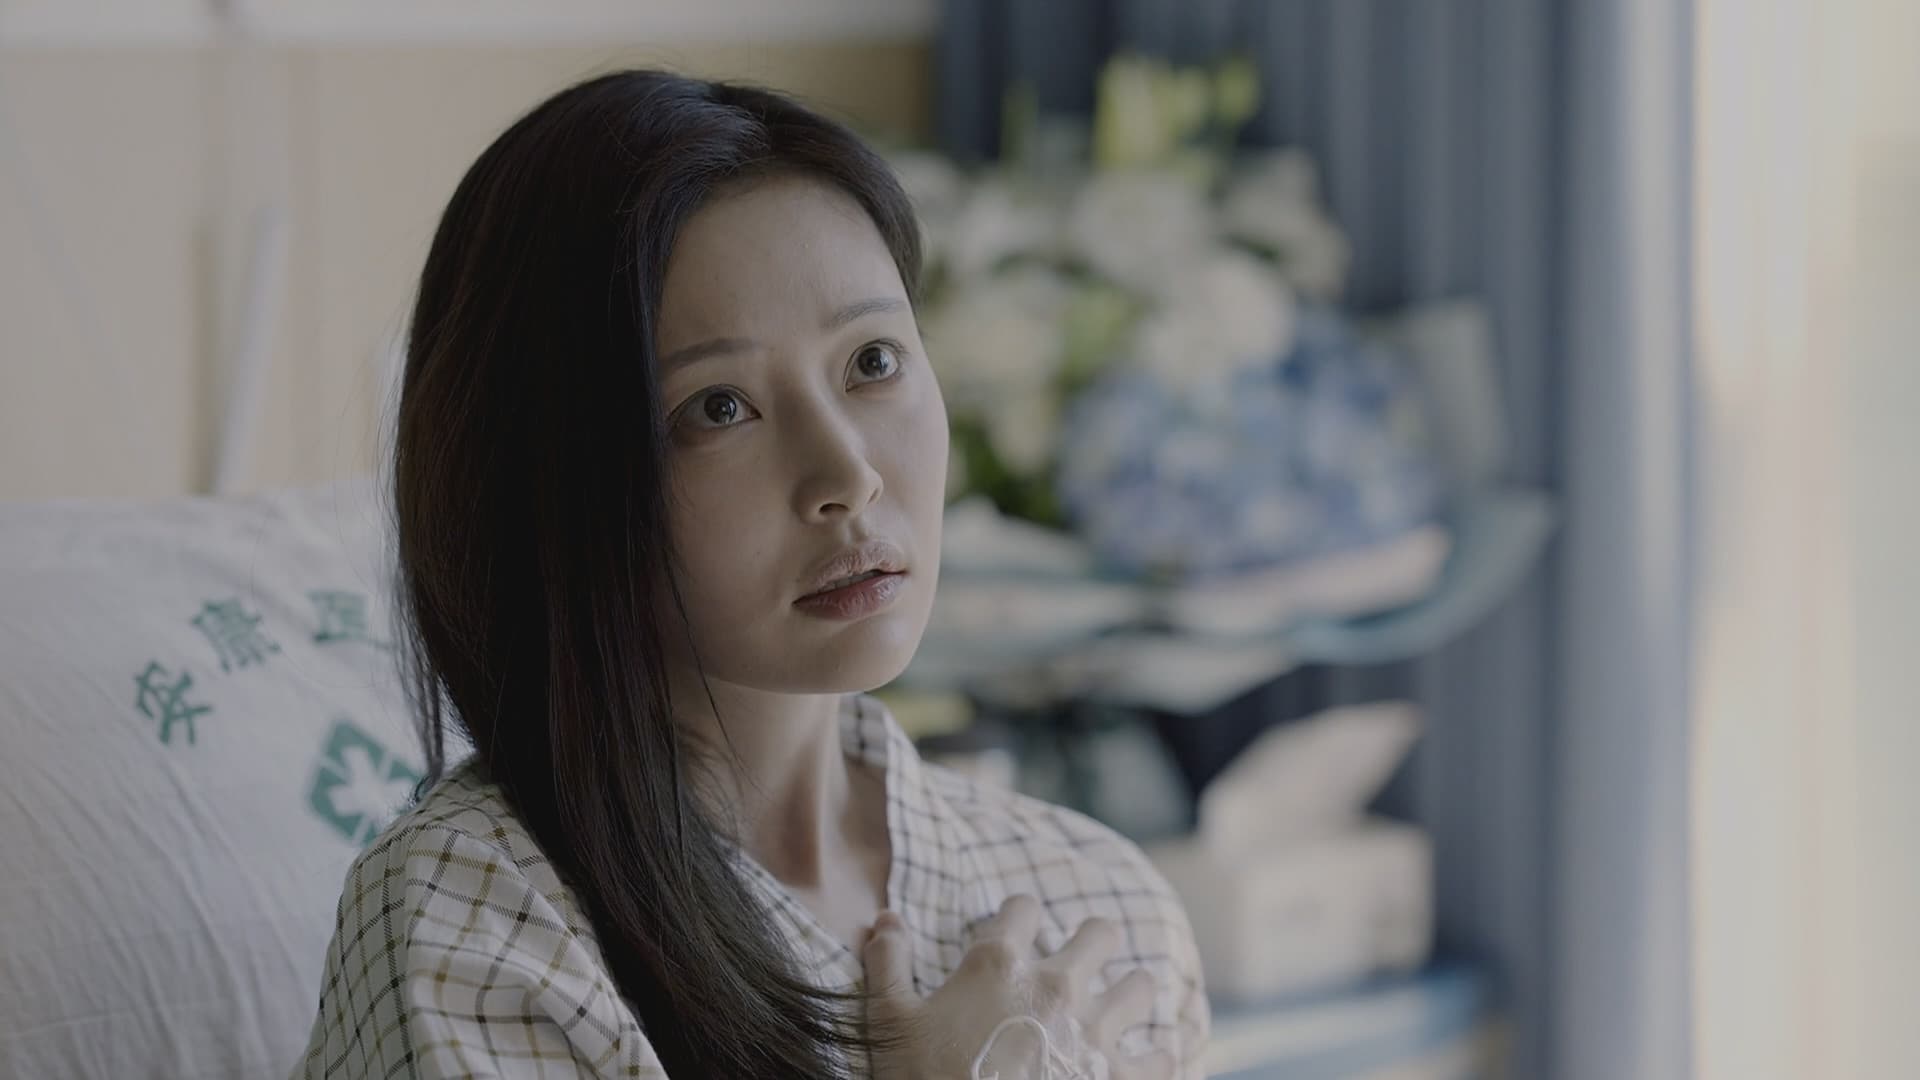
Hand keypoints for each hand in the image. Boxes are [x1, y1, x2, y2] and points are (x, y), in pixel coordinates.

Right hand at [862, 895, 1173, 1079]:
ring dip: (1127, 996)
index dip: (1017, 916)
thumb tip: (885, 918)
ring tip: (1114, 1010)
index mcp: (1000, 966)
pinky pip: (1162, 1056)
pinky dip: (1154, 1059)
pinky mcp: (1121, 1077)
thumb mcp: (891, 1023)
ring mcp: (1095, 1032)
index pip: (1022, 908)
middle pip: (1100, 933)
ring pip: (1140, 987)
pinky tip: (1142, 1064)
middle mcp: (1056, 986)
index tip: (1013, 931)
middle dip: (1091, 942)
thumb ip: (887, 963)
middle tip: (1078, 962)